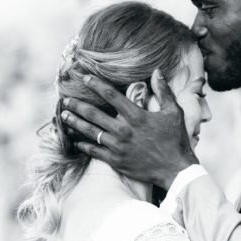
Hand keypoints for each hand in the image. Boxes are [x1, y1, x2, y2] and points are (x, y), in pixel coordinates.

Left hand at [60, 69, 197, 188]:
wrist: (175, 169)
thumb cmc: (176, 140)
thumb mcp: (174, 112)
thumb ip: (164, 91)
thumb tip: (157, 72)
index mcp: (136, 116)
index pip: (110, 95)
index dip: (95, 84)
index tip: (84, 77)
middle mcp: (123, 130)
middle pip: (94, 114)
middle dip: (77, 105)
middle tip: (66, 99)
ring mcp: (118, 147)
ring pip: (90, 132)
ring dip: (75, 122)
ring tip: (64, 115)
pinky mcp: (116, 161)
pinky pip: (93, 151)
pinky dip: (82, 145)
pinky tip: (75, 140)